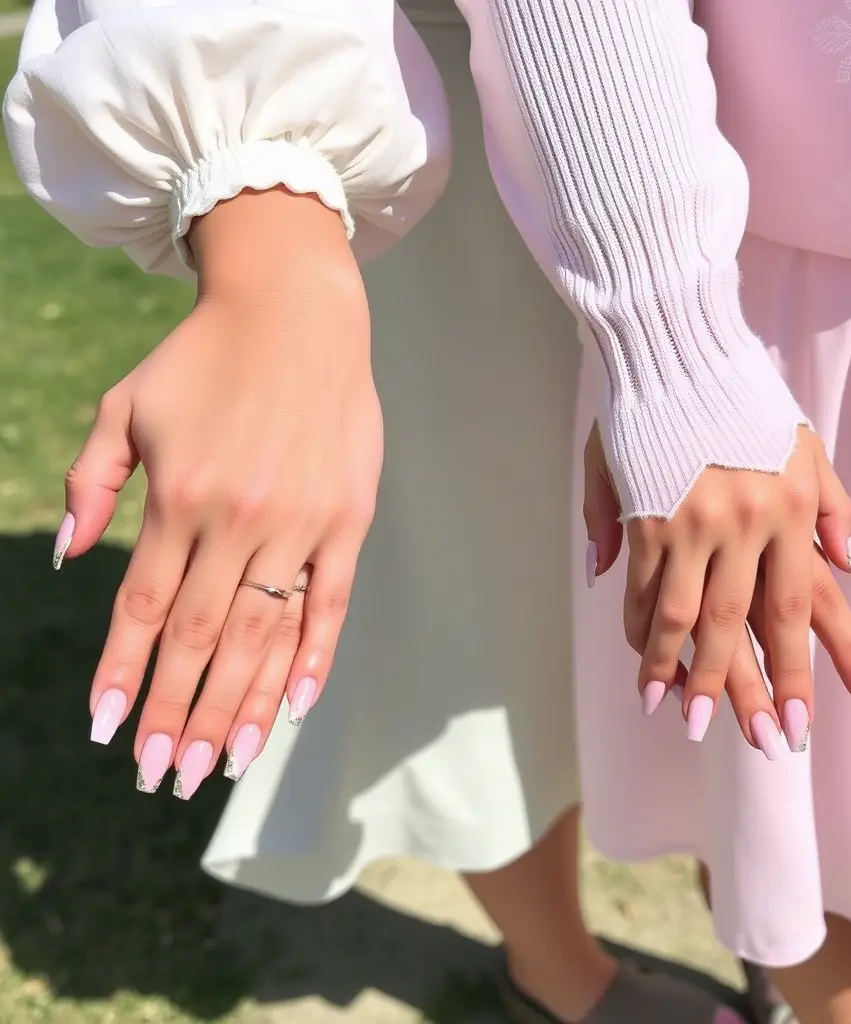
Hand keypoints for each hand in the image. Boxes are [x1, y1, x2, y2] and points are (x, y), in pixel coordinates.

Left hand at [65, 189, 381, 796]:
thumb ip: (90, 481)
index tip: (106, 732)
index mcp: (179, 496)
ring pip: (264, 635)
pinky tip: (291, 708)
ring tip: (219, 766)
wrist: (297, 312)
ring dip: (238, 706)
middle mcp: (238, 520)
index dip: (123, 674)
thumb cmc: (205, 358)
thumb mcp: (125, 405)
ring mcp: (300, 524)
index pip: (143, 609)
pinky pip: (331, 603)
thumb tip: (67, 558)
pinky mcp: (348, 520)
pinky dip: (312, 658)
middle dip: (177, 714)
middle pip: (201, 639)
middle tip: (160, 777)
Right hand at [583, 421, 850, 748]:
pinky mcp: (645, 517)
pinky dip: (643, 631)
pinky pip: (645, 589)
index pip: (804, 605)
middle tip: (760, 746)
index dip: (817, 666)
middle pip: (745, 625)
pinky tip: (645, 665)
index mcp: (790, 506)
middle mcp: (744, 521)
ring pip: (685, 617)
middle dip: (749, 690)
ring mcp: (690, 521)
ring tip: (682, 719)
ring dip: (681, 674)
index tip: (832, 717)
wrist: (675, 351)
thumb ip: (833, 503)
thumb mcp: (805, 441)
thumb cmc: (742, 399)